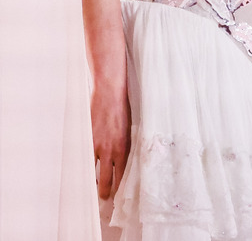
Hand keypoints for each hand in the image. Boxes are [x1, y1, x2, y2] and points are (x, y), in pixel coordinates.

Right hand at [91, 77, 130, 198]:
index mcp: (123, 148)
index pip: (121, 177)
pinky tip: (83, 171)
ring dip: (92, 182)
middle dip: (105, 193)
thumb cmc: (122, 109)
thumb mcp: (129, 130)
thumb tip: (121, 161)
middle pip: (106, 180)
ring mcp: (96, 146)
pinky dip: (83, 167)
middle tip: (104, 200)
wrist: (109, 93)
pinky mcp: (85, 139)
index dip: (118, 189)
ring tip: (92, 188)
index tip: (116, 196)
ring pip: (92, 172)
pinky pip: (83, 159)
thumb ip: (124, 147)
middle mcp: (109, 151)